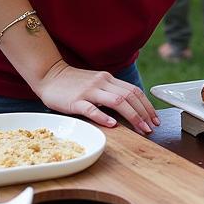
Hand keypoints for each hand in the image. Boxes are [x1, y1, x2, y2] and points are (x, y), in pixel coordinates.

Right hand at [36, 60, 159, 135]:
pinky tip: (112, 125)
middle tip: (152, 128)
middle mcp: (102, 82)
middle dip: (144, 113)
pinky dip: (104, 117)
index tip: (154, 119)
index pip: (134, 91)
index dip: (147, 105)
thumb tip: (128, 107)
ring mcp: (89, 91)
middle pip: (130, 96)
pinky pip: (92, 109)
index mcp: (108, 79)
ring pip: (117, 101)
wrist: (48, 74)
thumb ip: (109, 92)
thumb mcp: (95, 84)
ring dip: (132, 116)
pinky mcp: (75, 101)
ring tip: (141, 128)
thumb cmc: (72, 83)